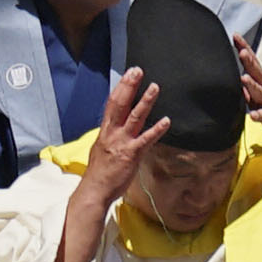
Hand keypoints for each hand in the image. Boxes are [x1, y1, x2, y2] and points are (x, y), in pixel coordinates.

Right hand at [77, 67, 172, 217]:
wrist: (94, 191)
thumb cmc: (100, 173)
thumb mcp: (102, 149)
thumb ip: (111, 137)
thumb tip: (116, 130)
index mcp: (105, 131)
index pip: (112, 104)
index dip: (121, 88)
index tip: (129, 75)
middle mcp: (112, 133)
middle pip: (120, 105)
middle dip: (129, 87)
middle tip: (137, 71)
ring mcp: (122, 143)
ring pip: (134, 118)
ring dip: (145, 102)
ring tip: (155, 87)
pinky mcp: (131, 154)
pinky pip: (146, 139)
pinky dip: (156, 129)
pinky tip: (166, 120)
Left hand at [233, 35, 261, 156]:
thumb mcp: (261, 100)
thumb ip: (251, 91)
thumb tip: (239, 80)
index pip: (253, 64)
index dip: (245, 50)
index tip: (235, 36)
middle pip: (258, 73)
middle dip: (249, 61)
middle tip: (241, 50)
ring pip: (261, 93)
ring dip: (252, 86)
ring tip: (243, 78)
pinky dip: (259, 115)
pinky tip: (252, 115)